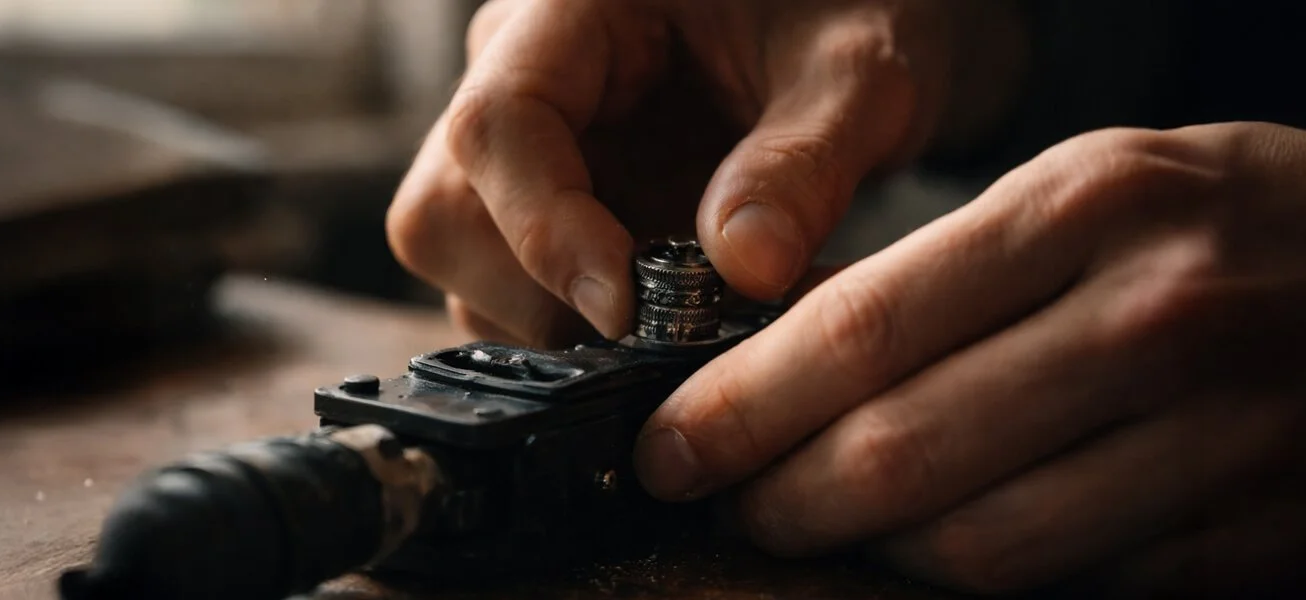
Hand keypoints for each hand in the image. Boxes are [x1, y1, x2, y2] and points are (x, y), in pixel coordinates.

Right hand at [387, 0, 1025, 346]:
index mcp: (569, 7)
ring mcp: (519, 144)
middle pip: (446, 211)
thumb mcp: (859, 73)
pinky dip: (579, 332)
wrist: (845, 18)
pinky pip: (510, 290)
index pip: (497, 124)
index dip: (545, 229)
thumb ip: (805, 163)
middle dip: (545, 296)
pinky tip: (673, 329)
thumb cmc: (848, 9)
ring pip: (463, 265)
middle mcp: (514, 69)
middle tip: (670, 337)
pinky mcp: (538, 203)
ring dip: (560, 325)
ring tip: (689, 332)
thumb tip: (747, 273)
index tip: (628, 306)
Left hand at [634, 123, 1305, 595]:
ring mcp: (1218, 446)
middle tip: (734, 509)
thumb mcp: (1142, 179)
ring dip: (879, 561)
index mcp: (1100, 203)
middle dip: (781, 502)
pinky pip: (1088, 595)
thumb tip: (821, 346)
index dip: (739, 408)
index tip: (670, 449)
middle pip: (897, 455)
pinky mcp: (1270, 549)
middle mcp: (1150, 320)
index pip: (863, 327)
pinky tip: (966, 564)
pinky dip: (1006, 593)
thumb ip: (983, 257)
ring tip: (834, 539)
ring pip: (980, 551)